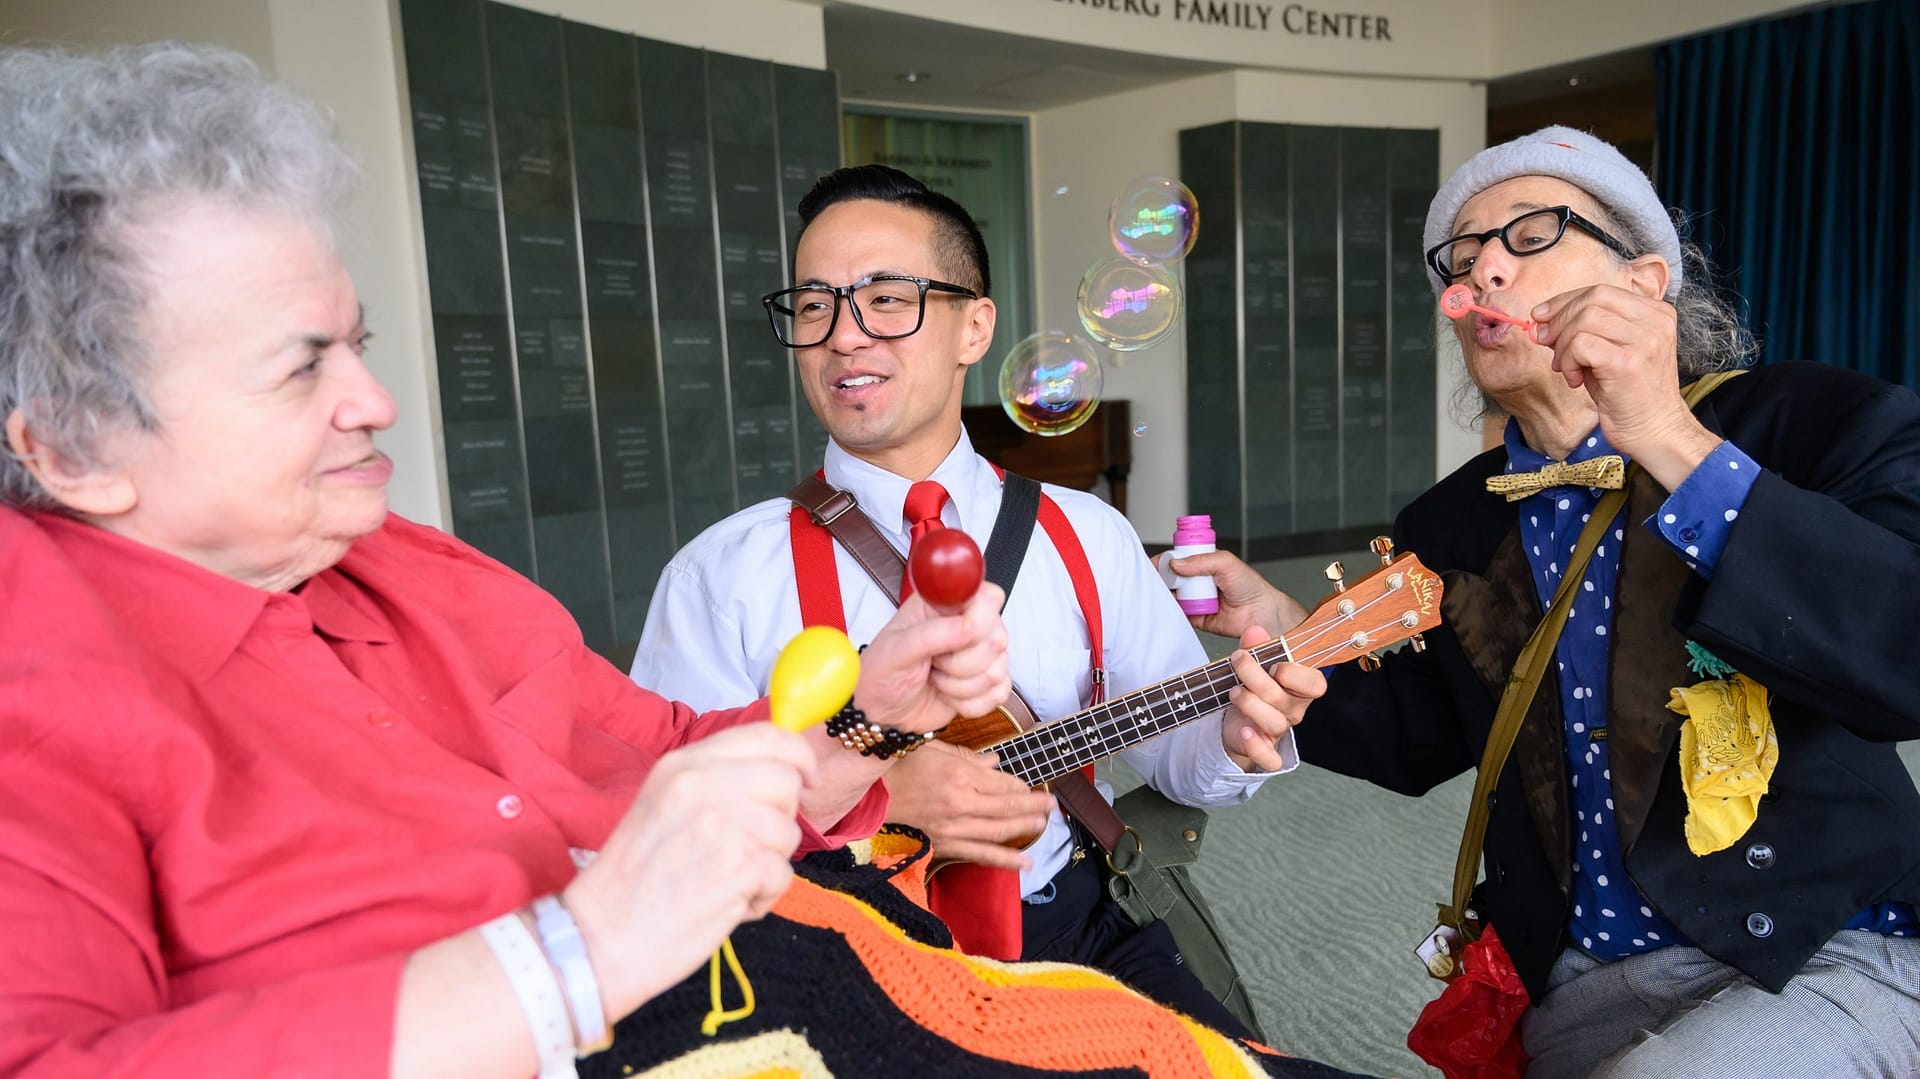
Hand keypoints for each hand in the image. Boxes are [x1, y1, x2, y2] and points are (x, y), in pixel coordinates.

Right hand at [561, 723, 816, 1020]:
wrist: (599, 936)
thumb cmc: (634, 879)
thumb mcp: (662, 803)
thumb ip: (715, 780)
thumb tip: (782, 770)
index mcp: (684, 764)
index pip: (769, 736)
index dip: (799, 758)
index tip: (805, 780)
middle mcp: (703, 784)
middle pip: (787, 784)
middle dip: (778, 821)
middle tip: (741, 851)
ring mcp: (722, 823)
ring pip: (789, 833)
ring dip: (767, 865)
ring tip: (723, 882)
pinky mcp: (738, 866)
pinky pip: (782, 875)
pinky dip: (762, 898)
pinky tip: (725, 905)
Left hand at [857, 582, 1010, 734]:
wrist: (881, 711)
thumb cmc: (882, 672)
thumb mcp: (895, 649)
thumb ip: (931, 634)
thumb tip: (967, 626)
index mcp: (945, 605)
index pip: (988, 598)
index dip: (979, 620)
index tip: (958, 636)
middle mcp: (969, 625)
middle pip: (997, 638)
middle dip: (960, 663)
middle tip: (933, 662)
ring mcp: (981, 656)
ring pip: (997, 671)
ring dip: (959, 686)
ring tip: (936, 678)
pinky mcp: (987, 684)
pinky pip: (998, 694)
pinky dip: (969, 703)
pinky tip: (948, 695)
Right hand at [882, 740, 1054, 869]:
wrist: (873, 795)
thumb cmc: (901, 766)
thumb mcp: (934, 749)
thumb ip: (968, 757)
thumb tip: (995, 762)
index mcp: (958, 776)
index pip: (1001, 784)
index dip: (1021, 786)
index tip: (1032, 786)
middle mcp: (959, 804)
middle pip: (1006, 807)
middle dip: (1033, 806)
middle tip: (1051, 804)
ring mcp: (953, 828)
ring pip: (999, 831)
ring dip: (1025, 828)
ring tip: (1043, 824)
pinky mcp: (946, 845)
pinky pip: (981, 855)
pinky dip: (1005, 860)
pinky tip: (1026, 863)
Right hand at [1164, 550, 1305, 638]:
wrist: (1260, 613)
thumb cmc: (1250, 586)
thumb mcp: (1226, 562)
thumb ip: (1201, 561)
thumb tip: (1176, 564)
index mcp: (1202, 563)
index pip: (1177, 558)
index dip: (1165, 560)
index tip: (1155, 563)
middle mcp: (1196, 580)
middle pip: (1170, 577)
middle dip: (1161, 578)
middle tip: (1157, 579)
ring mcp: (1194, 598)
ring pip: (1171, 595)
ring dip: (1165, 595)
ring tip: (1163, 593)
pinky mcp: (1194, 617)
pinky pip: (1178, 614)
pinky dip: (1172, 611)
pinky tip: (1170, 607)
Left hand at [1219, 625, 1325, 771]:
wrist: (1234, 716)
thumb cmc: (1252, 685)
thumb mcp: (1253, 661)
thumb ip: (1256, 646)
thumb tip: (1255, 631)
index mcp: (1299, 686)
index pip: (1315, 684)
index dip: (1295, 674)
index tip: (1274, 664)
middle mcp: (1293, 709)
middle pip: (1284, 699)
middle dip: (1256, 678)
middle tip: (1238, 661)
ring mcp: (1279, 730)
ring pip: (1275, 723)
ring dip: (1249, 704)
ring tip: (1233, 692)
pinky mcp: (1264, 749)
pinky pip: (1270, 760)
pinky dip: (1257, 747)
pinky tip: (1244, 730)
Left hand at [1532, 283, 1721, 488]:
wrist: (1654, 430)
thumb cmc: (1627, 394)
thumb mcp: (1610, 351)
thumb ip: (1586, 329)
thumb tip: (1544, 317)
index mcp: (1655, 313)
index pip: (1601, 290)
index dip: (1565, 300)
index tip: (1542, 316)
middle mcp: (1655, 321)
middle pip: (1592, 299)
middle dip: (1559, 320)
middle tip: (1547, 344)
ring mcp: (1645, 340)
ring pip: (1584, 320)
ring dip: (1563, 345)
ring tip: (1566, 368)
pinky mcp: (1628, 362)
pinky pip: (1581, 345)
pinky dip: (1567, 361)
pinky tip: (1575, 379)